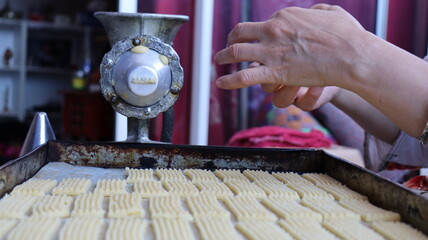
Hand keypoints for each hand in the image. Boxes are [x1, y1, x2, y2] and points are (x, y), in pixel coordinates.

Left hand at [214, 4, 367, 90]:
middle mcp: (272, 30)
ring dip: (224, 57)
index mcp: (284, 17)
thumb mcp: (331, 13)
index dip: (256, 32)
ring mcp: (271, 51)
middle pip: (240, 33)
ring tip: (218, 62)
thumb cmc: (346, 35)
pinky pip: (244, 77)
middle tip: (229, 46)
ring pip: (236, 52)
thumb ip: (317, 11)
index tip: (255, 39)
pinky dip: (229, 81)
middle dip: (231, 40)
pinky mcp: (274, 72)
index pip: (262, 23)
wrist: (351, 55)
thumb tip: (313, 10)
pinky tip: (221, 83)